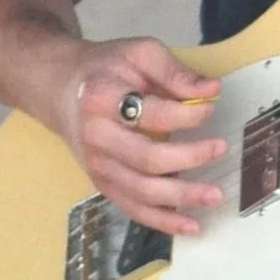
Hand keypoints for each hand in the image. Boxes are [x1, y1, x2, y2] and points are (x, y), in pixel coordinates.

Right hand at [59, 37, 224, 236]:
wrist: (59, 89)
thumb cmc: (105, 69)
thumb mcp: (139, 53)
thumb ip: (175, 71)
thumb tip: (212, 91)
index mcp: (104, 99)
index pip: (152, 114)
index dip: (187, 115)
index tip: (211, 107)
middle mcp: (97, 138)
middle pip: (147, 159)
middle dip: (189, 158)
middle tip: (221, 148)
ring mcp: (98, 166)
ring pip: (142, 191)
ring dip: (182, 198)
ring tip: (214, 196)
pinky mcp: (103, 184)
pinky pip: (134, 209)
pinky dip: (163, 222)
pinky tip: (191, 226)